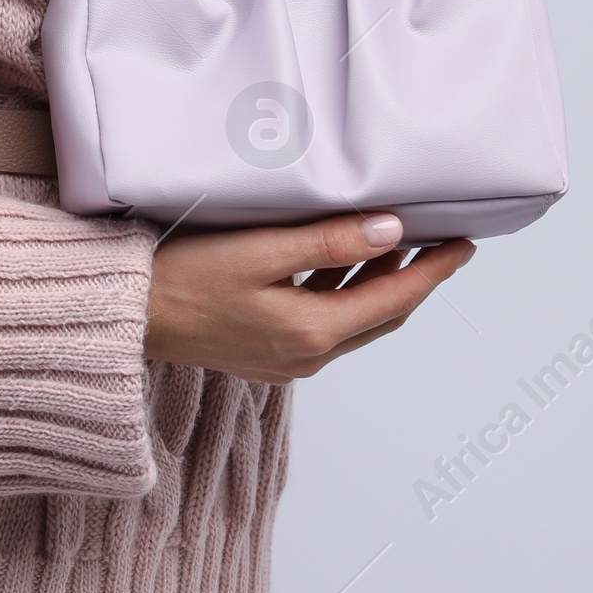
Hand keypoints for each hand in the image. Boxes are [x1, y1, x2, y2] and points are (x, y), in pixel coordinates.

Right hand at [144, 210, 471, 381]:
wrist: (128, 318)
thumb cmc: (183, 277)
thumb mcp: (260, 250)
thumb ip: (328, 242)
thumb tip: (391, 230)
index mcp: (313, 331)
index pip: (396, 297)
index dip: (434, 269)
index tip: (464, 244)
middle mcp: (308, 356)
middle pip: (382, 315)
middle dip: (415, 278)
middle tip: (440, 241)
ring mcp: (288, 361)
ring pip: (355, 320)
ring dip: (379, 284)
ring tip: (398, 242)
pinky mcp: (267, 355)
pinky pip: (325, 325)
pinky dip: (345, 294)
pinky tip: (342, 264)